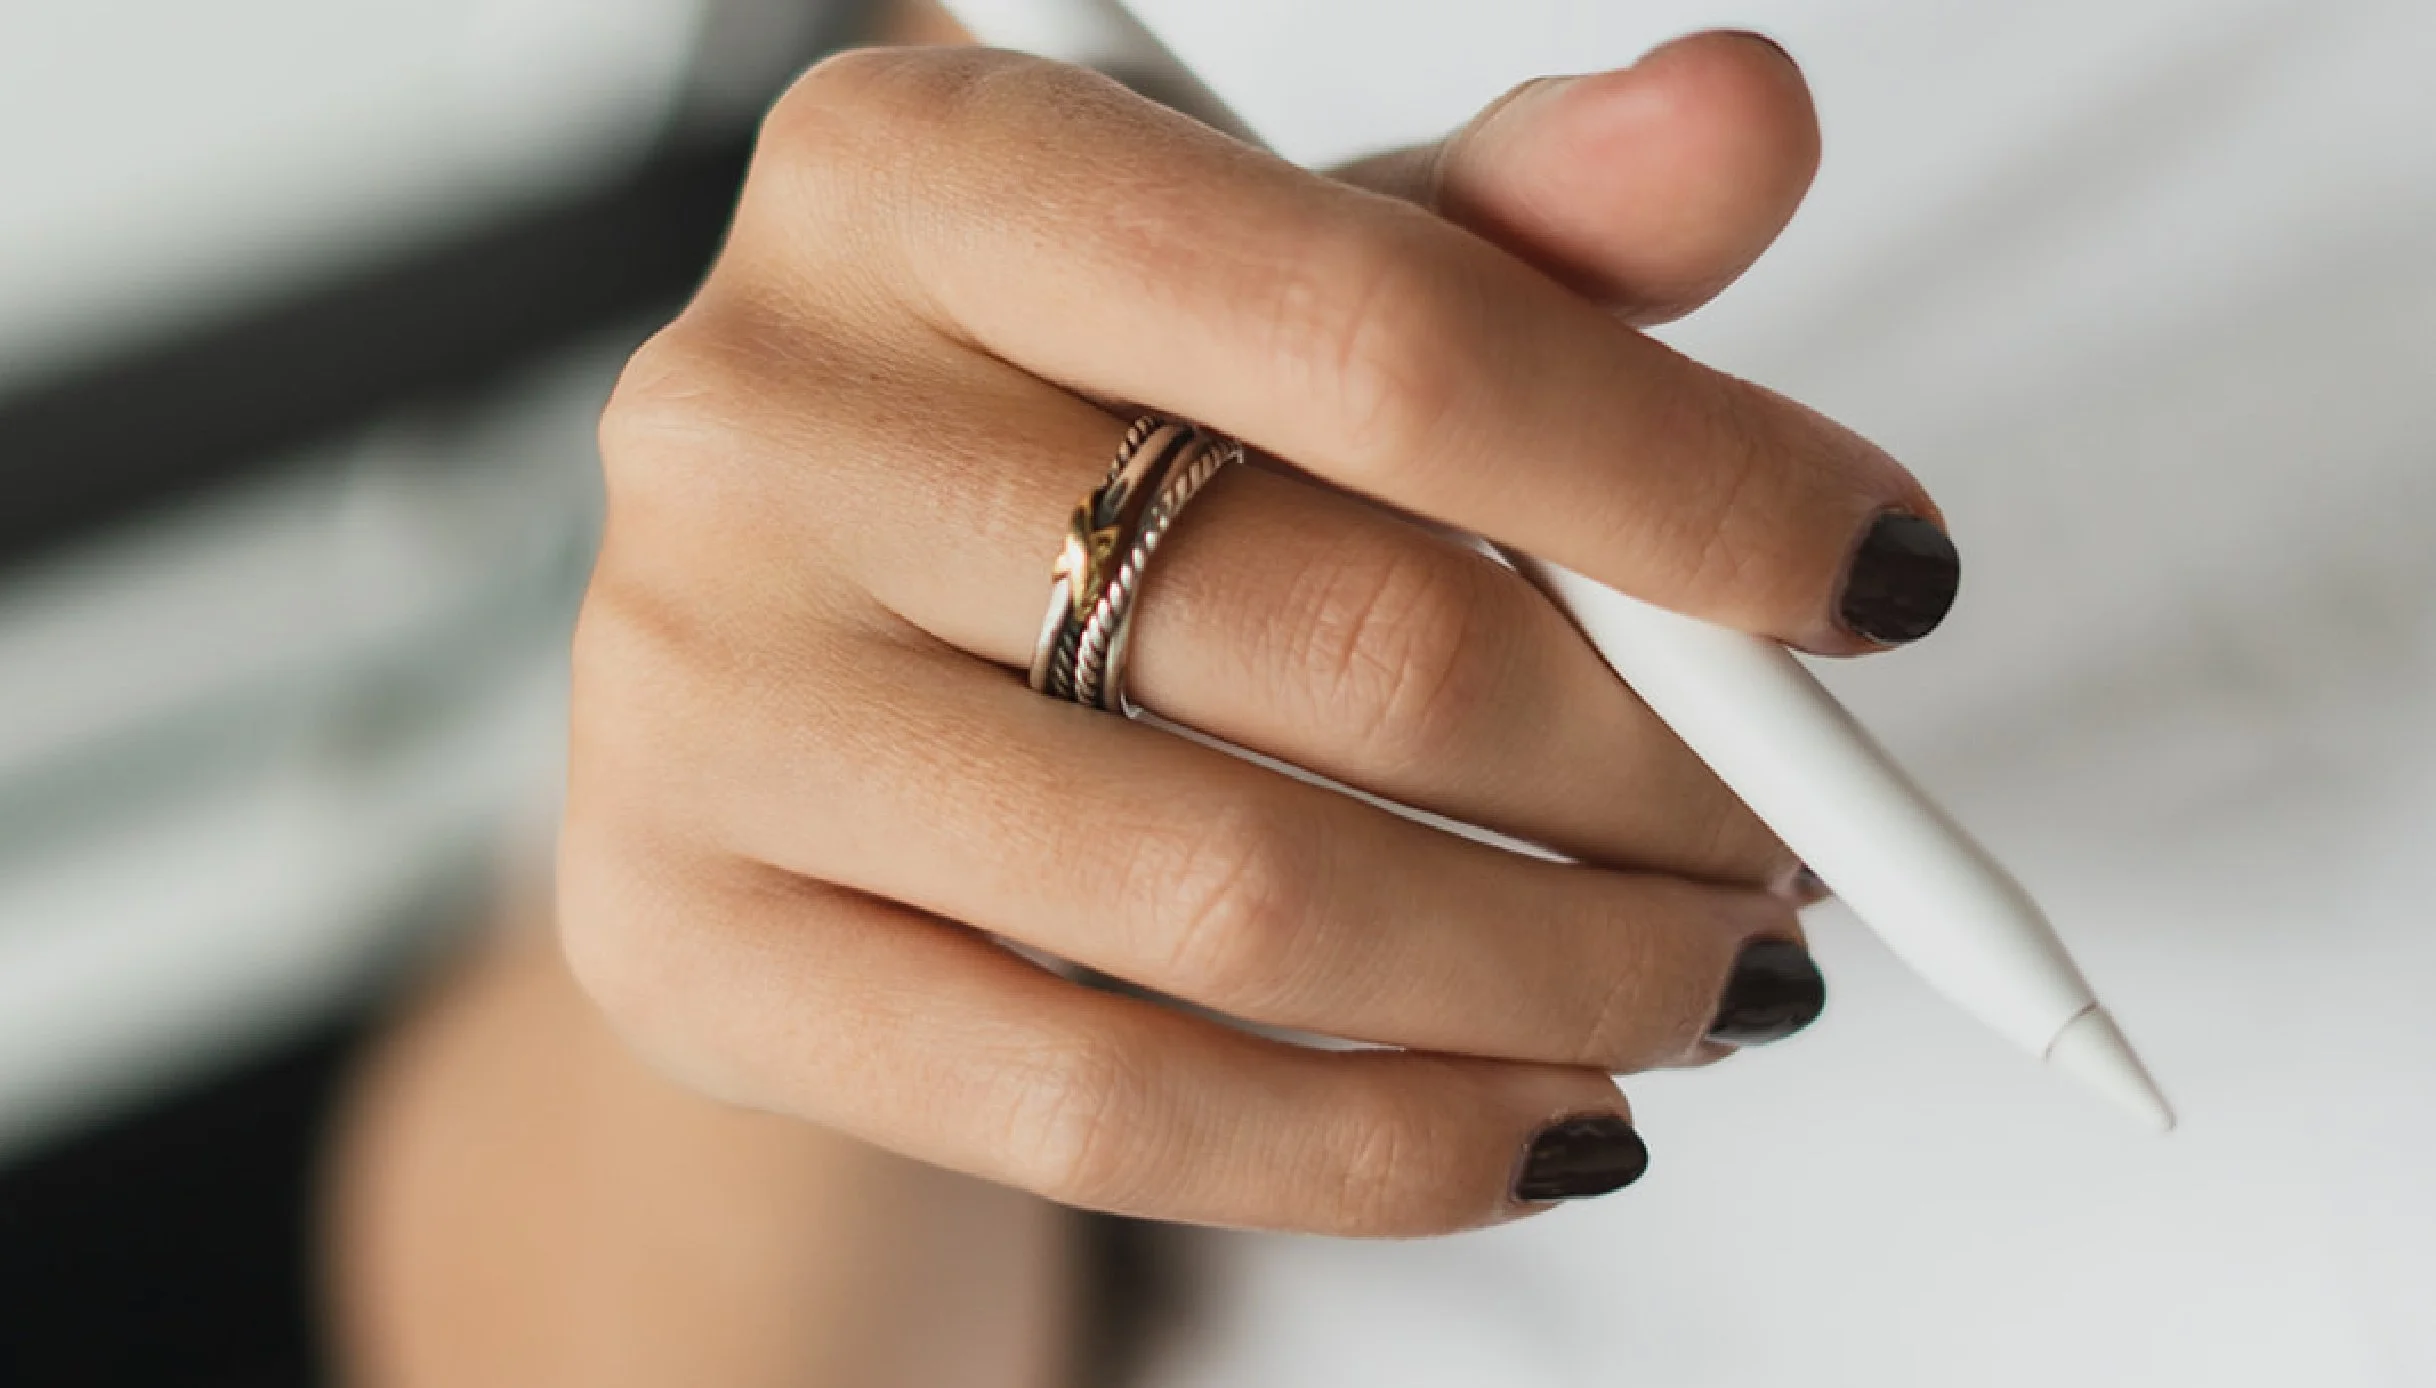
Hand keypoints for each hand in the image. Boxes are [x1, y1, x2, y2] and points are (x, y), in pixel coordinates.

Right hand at [561, 33, 1950, 1235]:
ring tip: (1701, 981)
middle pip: (1338, 639)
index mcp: (918, 171)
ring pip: (1240, 902)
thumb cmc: (1074, 462)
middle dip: (1654, 780)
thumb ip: (1513, 235)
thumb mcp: (1278, 305)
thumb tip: (1742, 119)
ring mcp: (688, 692)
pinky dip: (1380, 1147)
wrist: (812, 684)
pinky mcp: (682, 938)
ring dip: (1558, 977)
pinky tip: (1537, 1125)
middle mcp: (758, 413)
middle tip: (1788, 841)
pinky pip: (1098, 1111)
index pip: (1379, 334)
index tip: (1874, 583)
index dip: (1676, 479)